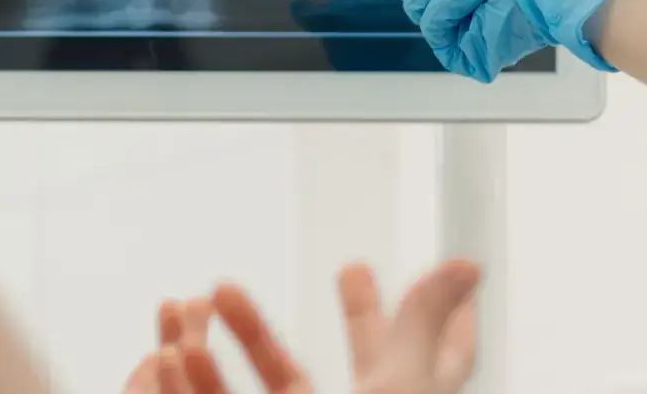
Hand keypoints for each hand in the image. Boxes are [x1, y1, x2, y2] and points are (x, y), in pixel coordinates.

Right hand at [124, 260, 478, 393]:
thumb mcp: (403, 387)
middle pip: (374, 365)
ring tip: (219, 289)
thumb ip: (420, 323)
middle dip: (362, 316)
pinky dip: (201, 382)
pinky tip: (177, 352)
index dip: (450, 319)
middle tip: (355, 270)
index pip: (443, 356)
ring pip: (289, 379)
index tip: (458, 278)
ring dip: (251, 331)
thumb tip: (469, 264)